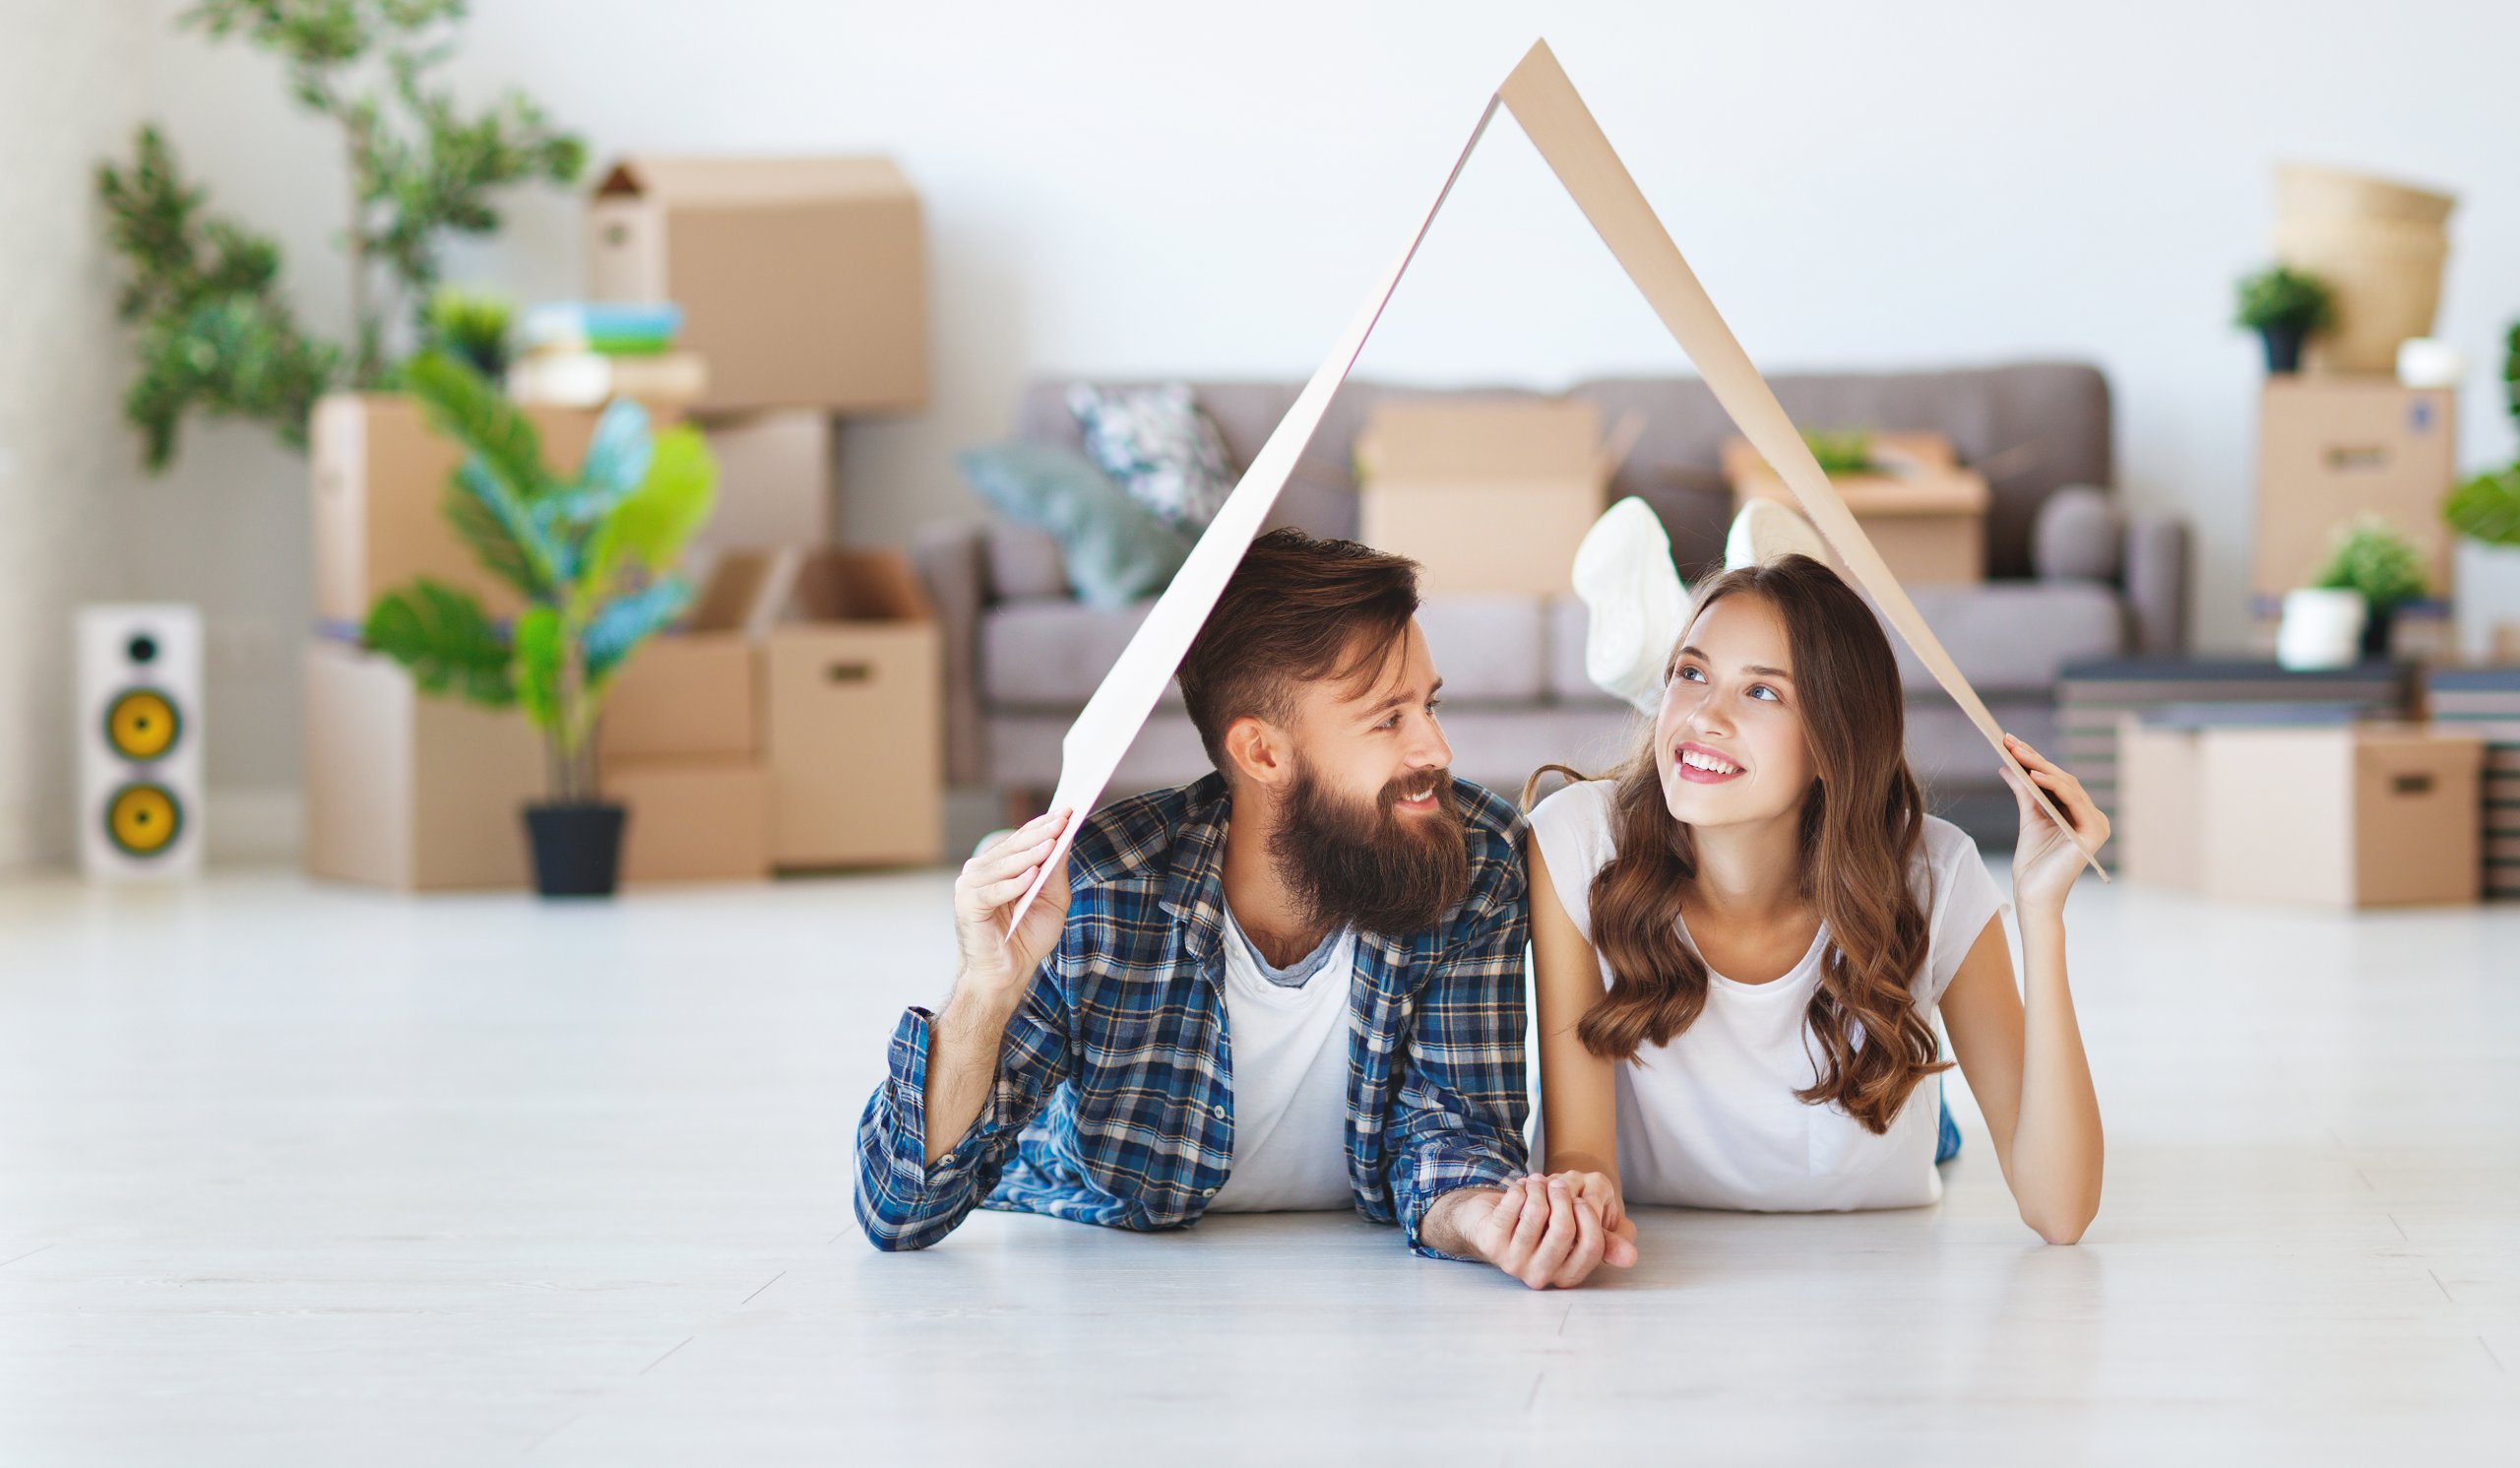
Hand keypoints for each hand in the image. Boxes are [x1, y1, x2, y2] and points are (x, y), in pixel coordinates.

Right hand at [952, 810, 1072, 1001]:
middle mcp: (980, 871)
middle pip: (1014, 847)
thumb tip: (1065, 839)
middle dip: (1041, 833)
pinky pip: (991, 892)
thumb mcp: (1052, 900)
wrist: (1007, 974)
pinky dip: (1012, 884)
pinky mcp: (966, 906)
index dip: (1044, 824)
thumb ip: (1055, 872)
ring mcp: (970, 887)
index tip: (1068, 811)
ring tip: (1051, 844)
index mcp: (999, 866)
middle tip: (1063, 820)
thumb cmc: (1028, 937)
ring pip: (1003, 865)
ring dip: (1029, 855)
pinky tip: (1031, 876)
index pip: (1022, 839)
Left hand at [1466, 1174, 1627, 1289]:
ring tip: (1538, 1182)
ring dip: (1540, 1187)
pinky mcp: (1492, 1242)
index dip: (1589, 1215)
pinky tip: (1520, 1187)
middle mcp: (1541, 1275)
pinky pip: (1513, 1204)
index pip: (1591, 1247)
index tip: (1580, 1200)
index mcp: (1567, 1275)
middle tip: (1558, 1182)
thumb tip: (1631, 1256)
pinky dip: (1520, 1187)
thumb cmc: (1542, 1226)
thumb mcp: (1579, 1234)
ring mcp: (1514, 1262)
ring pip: (1537, 1212)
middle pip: (1564, 1229)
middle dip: (1563, 1195)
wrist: (1493, 1221)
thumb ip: (1607, 1241)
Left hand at [2001, 733, 2107, 916]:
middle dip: (2034, 758)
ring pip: (2067, 786)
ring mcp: (2096, 824)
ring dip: (2041, 766)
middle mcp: (2092, 817)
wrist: (2034, 895)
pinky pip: (2073, 801)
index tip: (2011, 742)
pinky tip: (2035, 775)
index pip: (2057, 780)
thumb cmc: (2033, 863)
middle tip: (2010, 741)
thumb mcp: (2028, 819)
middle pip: (2062, 780)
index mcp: (2080, 814)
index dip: (2035, 759)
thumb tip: (2007, 766)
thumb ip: (2024, 792)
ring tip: (2018, 752)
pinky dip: (2054, 786)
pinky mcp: (2093, 832)